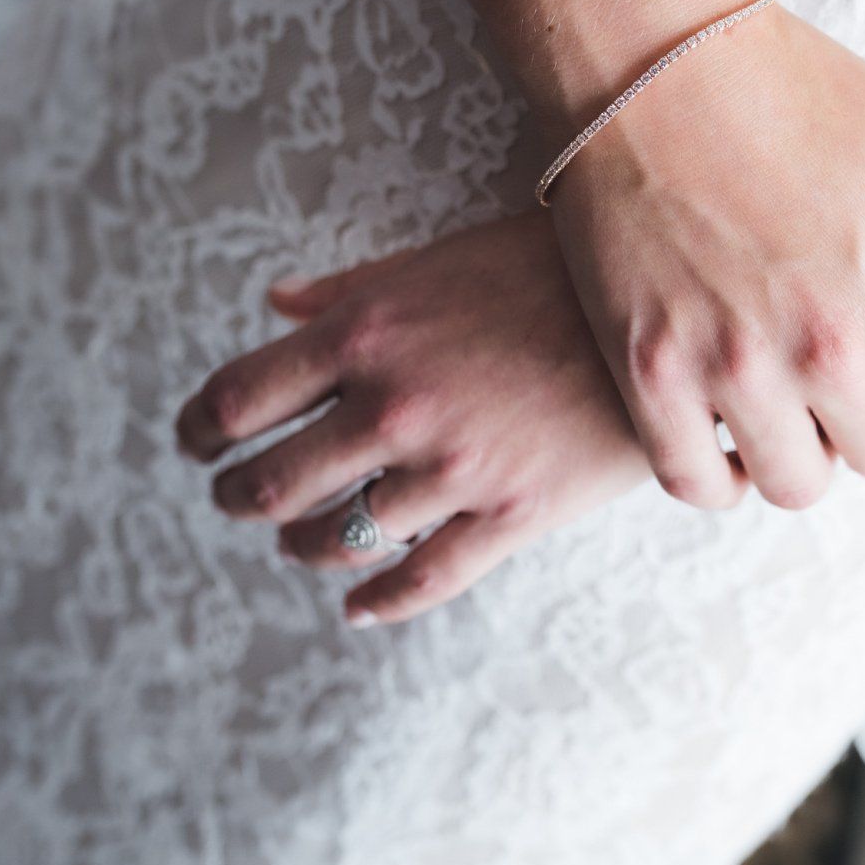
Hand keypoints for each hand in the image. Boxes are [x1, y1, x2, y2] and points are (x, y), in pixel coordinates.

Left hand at [173, 217, 675, 626]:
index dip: (199, 431)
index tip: (195, 443)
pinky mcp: (509, 516)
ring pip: (337, 537)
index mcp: (367, 333)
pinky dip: (377, 601)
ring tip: (299, 543)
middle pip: (273, 483)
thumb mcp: (445, 259)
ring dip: (303, 546)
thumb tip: (275, 305)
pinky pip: (421, 579)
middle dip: (240, 498)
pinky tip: (358, 606)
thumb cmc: (553, 272)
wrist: (669, 317)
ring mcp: (451, 468)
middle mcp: (393, 407)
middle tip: (236, 498)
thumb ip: (353, 288)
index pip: (238, 400)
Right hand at [547, 4, 864, 512]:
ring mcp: (733, 366)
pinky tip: (725, 425)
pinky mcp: (649, 371)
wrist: (652, 58)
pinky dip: (716, 469)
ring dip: (802, 450)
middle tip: (846, 362)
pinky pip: (695, 481)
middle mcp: (830, 347)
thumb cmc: (803, 93)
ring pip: (796, 483)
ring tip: (788, 396)